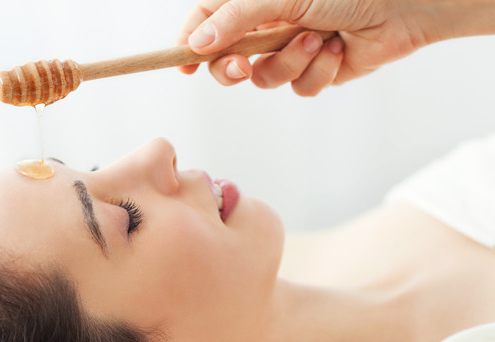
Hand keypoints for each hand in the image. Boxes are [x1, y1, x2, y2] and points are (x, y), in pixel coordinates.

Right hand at [176, 0, 453, 95]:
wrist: (403, 8)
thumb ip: (235, 18)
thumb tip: (197, 42)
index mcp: (253, 3)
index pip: (207, 22)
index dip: (190, 44)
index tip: (184, 66)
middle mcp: (267, 27)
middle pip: (227, 61)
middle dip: (235, 68)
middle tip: (245, 66)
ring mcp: (290, 50)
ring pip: (265, 79)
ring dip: (291, 62)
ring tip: (319, 39)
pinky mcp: (314, 72)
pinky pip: (299, 87)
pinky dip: (318, 71)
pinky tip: (339, 49)